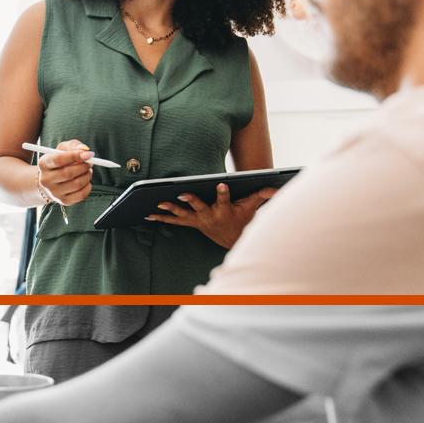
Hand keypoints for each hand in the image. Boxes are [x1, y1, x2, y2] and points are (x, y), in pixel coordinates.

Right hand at [37, 139, 94, 205]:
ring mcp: (54, 192)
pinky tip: (86, 181)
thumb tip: (86, 150)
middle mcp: (46, 180)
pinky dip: (88, 186)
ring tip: (87, 171)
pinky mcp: (63, 201)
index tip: (89, 154)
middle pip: (68, 173)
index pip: (59, 160)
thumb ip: (74, 145)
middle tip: (90, 162)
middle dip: (84, 167)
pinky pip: (81, 195)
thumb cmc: (60, 161)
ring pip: (77, 184)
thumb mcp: (63, 149)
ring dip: (87, 175)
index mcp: (44, 164)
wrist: (51, 181)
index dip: (76, 156)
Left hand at [146, 185, 277, 248]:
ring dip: (170, 209)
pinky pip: (174, 221)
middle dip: (191, 200)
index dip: (223, 193)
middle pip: (199, 207)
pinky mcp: (190, 223)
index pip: (224, 200)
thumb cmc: (241, 219)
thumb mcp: (252, 208)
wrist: (232, 239)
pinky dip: (161, 217)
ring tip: (158, 202)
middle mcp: (210, 217)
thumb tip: (275, 188)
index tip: (220, 184)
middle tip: (181, 192)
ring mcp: (198, 221)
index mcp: (224, 211)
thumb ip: (261, 196)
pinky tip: (148, 214)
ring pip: (183, 215)